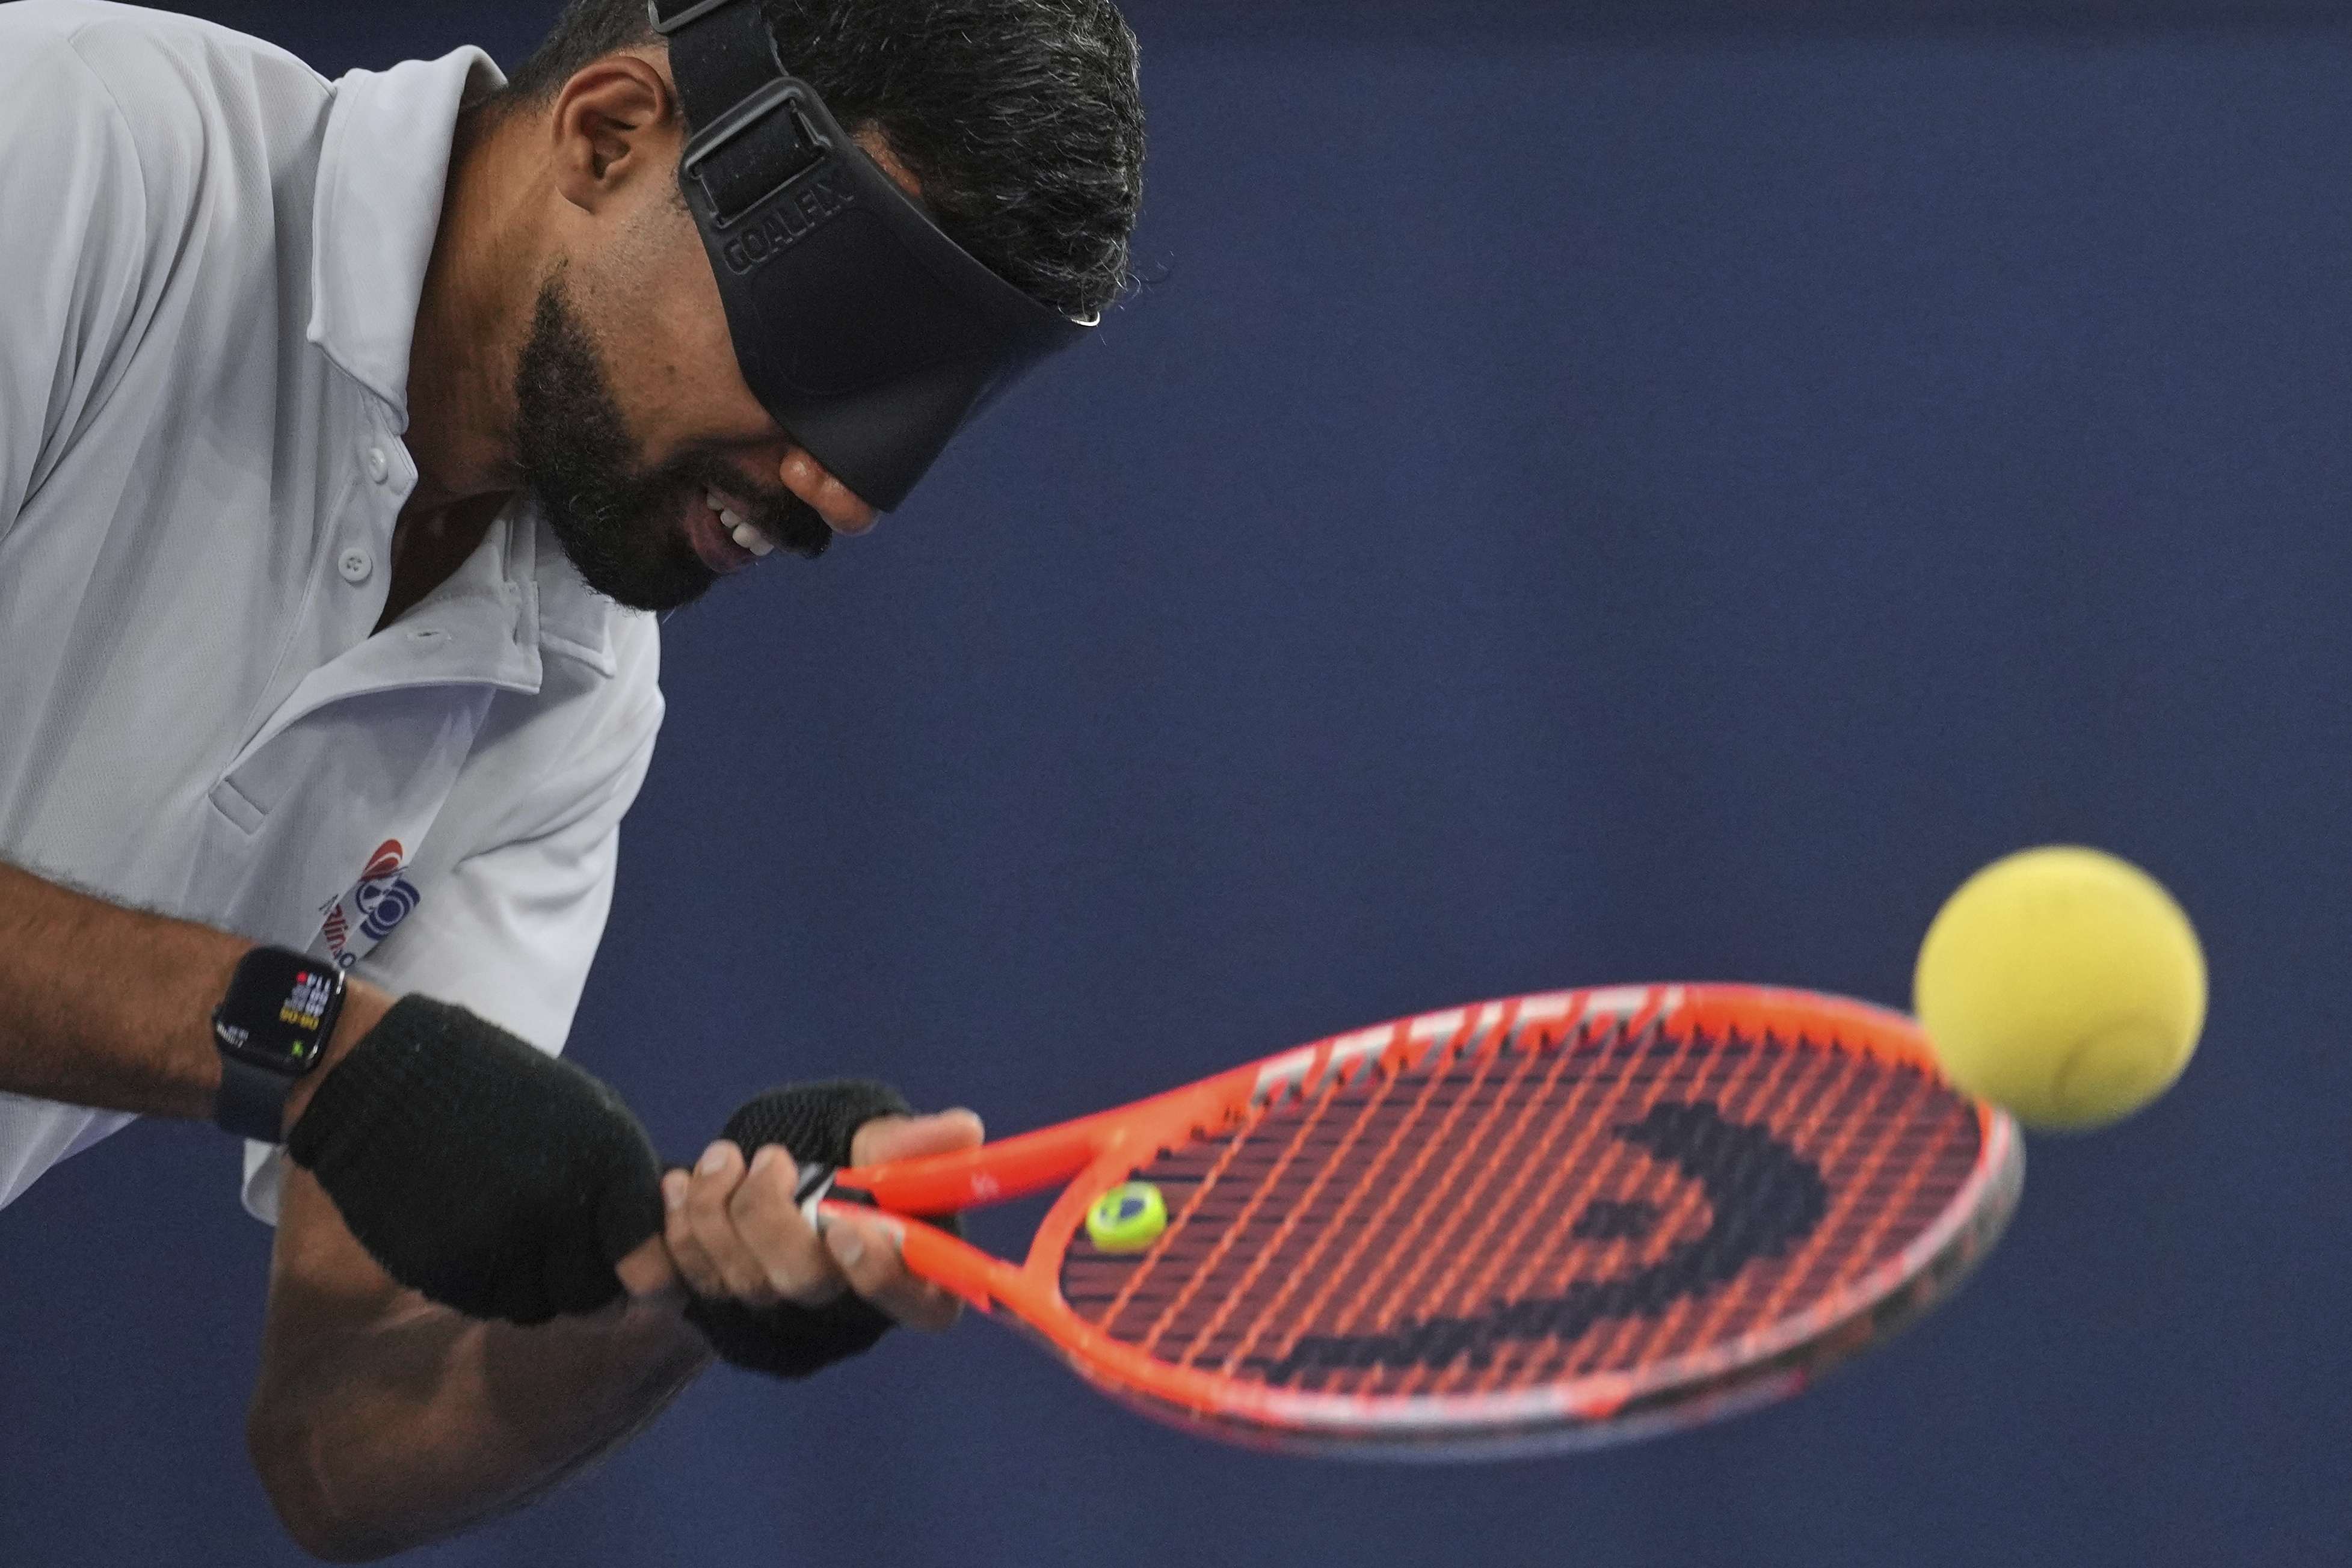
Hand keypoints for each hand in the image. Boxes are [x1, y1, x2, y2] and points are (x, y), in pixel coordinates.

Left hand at [618, 1107, 982, 1329]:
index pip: (921, 1304)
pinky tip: (678, 1187)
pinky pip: (690, 1285)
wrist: (747, 1163)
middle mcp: (849, 1305)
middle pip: (809, 1286)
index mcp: (910, 1264)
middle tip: (770, 1159)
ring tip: (722, 1158)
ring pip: (742, 1283)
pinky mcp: (723, 1316)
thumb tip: (967, 1130)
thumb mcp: (862, 1129)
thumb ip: (901, 1141)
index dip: (884, 1277)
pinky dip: (676, 1231)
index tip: (844, 1227)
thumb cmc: (827, 1142)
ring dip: (719, 1209)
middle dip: (772, 1215)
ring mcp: (783, 1319)